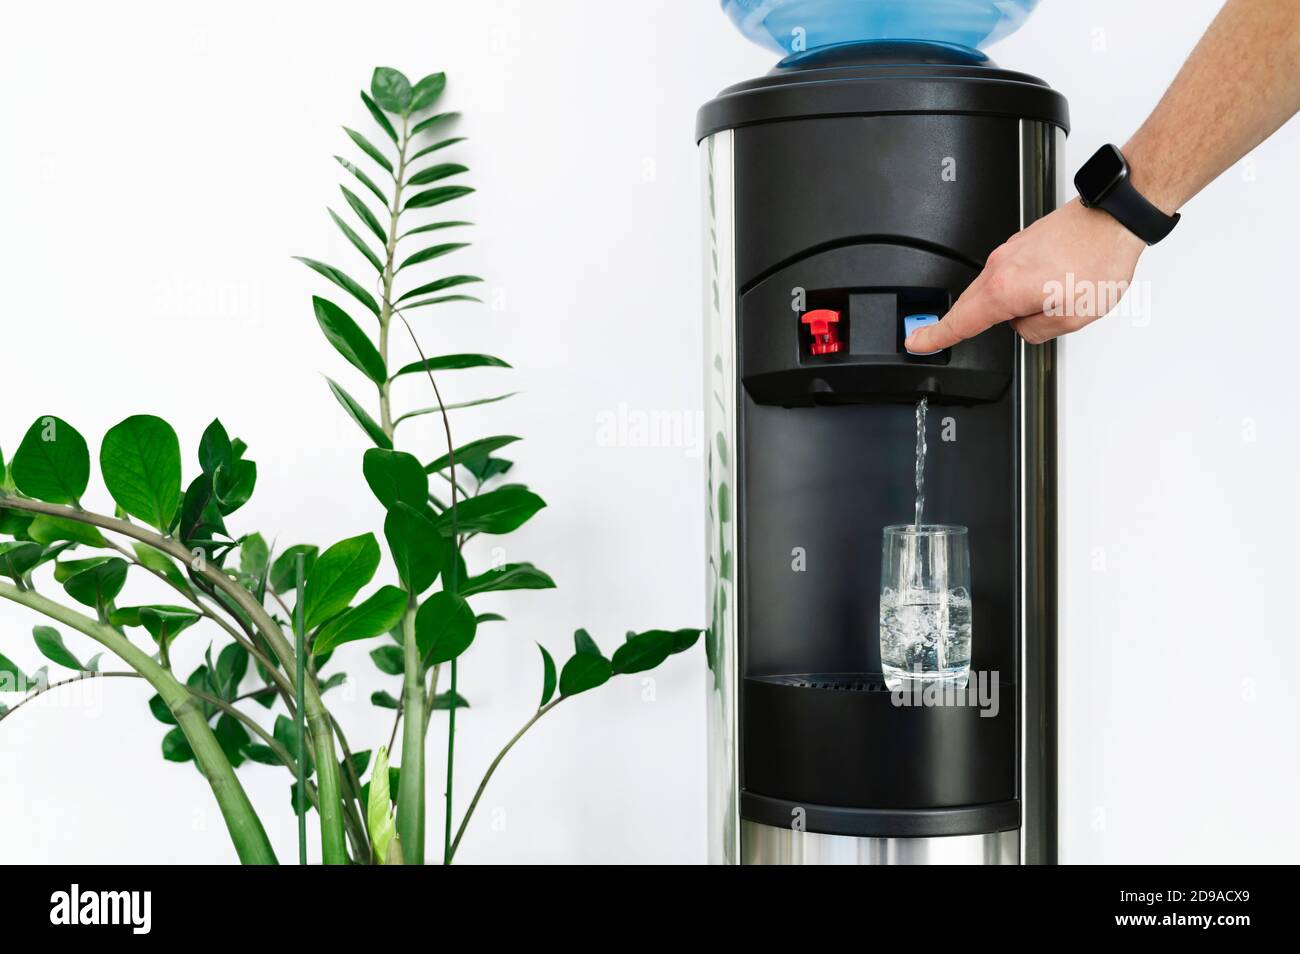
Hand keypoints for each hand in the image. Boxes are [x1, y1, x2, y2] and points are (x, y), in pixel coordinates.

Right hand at [903, 199, 1146, 351]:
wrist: (1115, 217)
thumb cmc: (1098, 260)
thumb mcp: (1072, 317)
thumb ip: (1037, 331)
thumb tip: (1023, 327)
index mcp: (1006, 289)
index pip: (960, 321)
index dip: (935, 336)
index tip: (916, 342)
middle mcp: (1001, 266)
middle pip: (971, 304)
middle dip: (967, 322)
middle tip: (961, 334)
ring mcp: (1010, 251)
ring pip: (994, 289)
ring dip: (1008, 303)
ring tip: (1051, 304)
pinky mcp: (1022, 242)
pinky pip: (1008, 274)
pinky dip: (1017, 286)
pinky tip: (1048, 287)